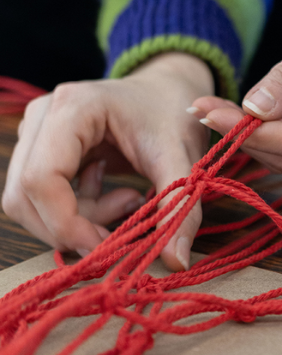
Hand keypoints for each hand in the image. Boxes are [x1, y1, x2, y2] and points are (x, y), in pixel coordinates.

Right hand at [1, 53, 213, 269]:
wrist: (169, 92)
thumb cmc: (174, 115)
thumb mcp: (182, 159)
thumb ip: (179, 206)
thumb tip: (176, 262)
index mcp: (73, 107)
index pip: (40, 179)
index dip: (66, 223)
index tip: (106, 246)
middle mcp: (43, 116)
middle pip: (26, 196)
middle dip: (72, 226)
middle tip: (122, 228)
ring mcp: (37, 131)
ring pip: (29, 203)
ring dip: (78, 219)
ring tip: (129, 202)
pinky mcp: (41, 148)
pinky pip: (42, 199)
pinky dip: (79, 211)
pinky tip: (117, 194)